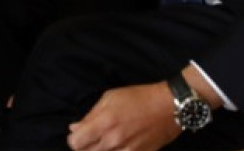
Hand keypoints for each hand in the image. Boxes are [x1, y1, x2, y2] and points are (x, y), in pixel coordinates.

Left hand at [66, 83, 180, 150]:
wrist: (169, 107)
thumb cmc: (139, 98)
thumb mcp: (110, 98)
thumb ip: (90, 115)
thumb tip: (75, 128)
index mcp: (104, 123)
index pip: (75, 143)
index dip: (74, 139)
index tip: (79, 134)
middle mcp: (114, 140)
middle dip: (85, 146)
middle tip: (92, 138)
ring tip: (107, 141)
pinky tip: (119, 146)